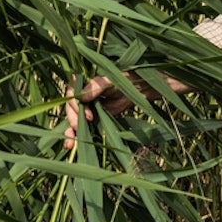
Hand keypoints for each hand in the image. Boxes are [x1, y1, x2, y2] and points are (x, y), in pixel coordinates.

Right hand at [61, 71, 192, 149]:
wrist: (152, 85)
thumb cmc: (135, 75)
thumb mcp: (116, 79)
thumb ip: (98, 86)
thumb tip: (81, 96)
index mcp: (89, 81)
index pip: (72, 94)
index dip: (74, 108)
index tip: (87, 116)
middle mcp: (89, 93)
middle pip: (72, 109)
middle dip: (71, 123)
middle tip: (75, 137)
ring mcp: (95, 105)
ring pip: (78, 119)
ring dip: (72, 132)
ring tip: (69, 146)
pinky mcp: (103, 116)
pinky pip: (89, 126)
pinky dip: (82, 135)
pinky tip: (77, 145)